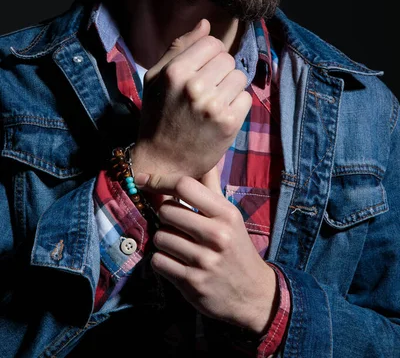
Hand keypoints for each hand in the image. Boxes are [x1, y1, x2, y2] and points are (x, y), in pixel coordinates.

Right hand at [132, 19, 251, 178]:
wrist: (162, 161)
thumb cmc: (157, 115)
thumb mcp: (156, 77)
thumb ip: (180, 47)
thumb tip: (206, 23)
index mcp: (176, 72)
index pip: (213, 43)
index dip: (210, 55)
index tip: (201, 69)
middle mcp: (195, 86)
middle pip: (228, 59)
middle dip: (220, 71)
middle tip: (206, 89)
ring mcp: (213, 105)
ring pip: (239, 77)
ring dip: (230, 87)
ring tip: (213, 102)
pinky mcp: (229, 123)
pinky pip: (246, 98)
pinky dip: (237, 105)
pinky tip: (221, 115)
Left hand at [135, 171, 277, 333]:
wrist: (253, 293)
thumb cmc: (236, 246)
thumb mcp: (229, 215)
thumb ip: (212, 186)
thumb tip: (204, 157)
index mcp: (226, 213)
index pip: (185, 185)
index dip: (160, 180)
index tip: (145, 179)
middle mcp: (217, 234)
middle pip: (166, 211)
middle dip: (165, 217)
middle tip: (176, 225)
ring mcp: (204, 260)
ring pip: (159, 237)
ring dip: (164, 241)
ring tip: (180, 246)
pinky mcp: (192, 282)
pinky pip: (158, 261)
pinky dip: (162, 261)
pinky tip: (177, 263)